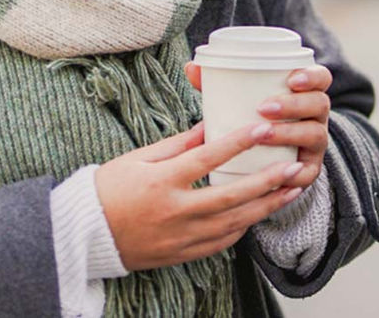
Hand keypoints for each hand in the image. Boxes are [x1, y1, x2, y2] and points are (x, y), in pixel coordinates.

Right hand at [95, 120, 304, 270]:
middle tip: (295, 166)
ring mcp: (180, 237)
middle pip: (231, 196)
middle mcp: (174, 212)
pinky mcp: (182, 254)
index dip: (237, 144)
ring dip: (266, 206)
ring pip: (234, 222)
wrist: (83, 235)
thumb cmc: (109, 189)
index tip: (262, 129)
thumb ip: (178, 143)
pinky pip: (221, 242)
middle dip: (268, 182)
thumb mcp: (139, 158)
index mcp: (161, 181)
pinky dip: (243, 226)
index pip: (206, 159)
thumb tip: (211, 124)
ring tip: (292, 190)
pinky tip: (260, 212)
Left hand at [186, 61, 331, 192]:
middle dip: (295, 104)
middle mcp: (315, 116)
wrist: (259, 160)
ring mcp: (314, 144)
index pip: (321, 78)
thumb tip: (192, 68)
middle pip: (319, 104)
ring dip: (291, 133)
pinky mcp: (308, 171)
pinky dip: (296, 172)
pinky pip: (308, 173)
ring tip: (264, 134)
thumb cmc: (248, 120)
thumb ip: (219, 83)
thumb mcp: (238, 100)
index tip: (291, 78)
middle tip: (264, 107)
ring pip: (315, 135)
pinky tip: (281, 172)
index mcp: (305, 93)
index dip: (312, 76)